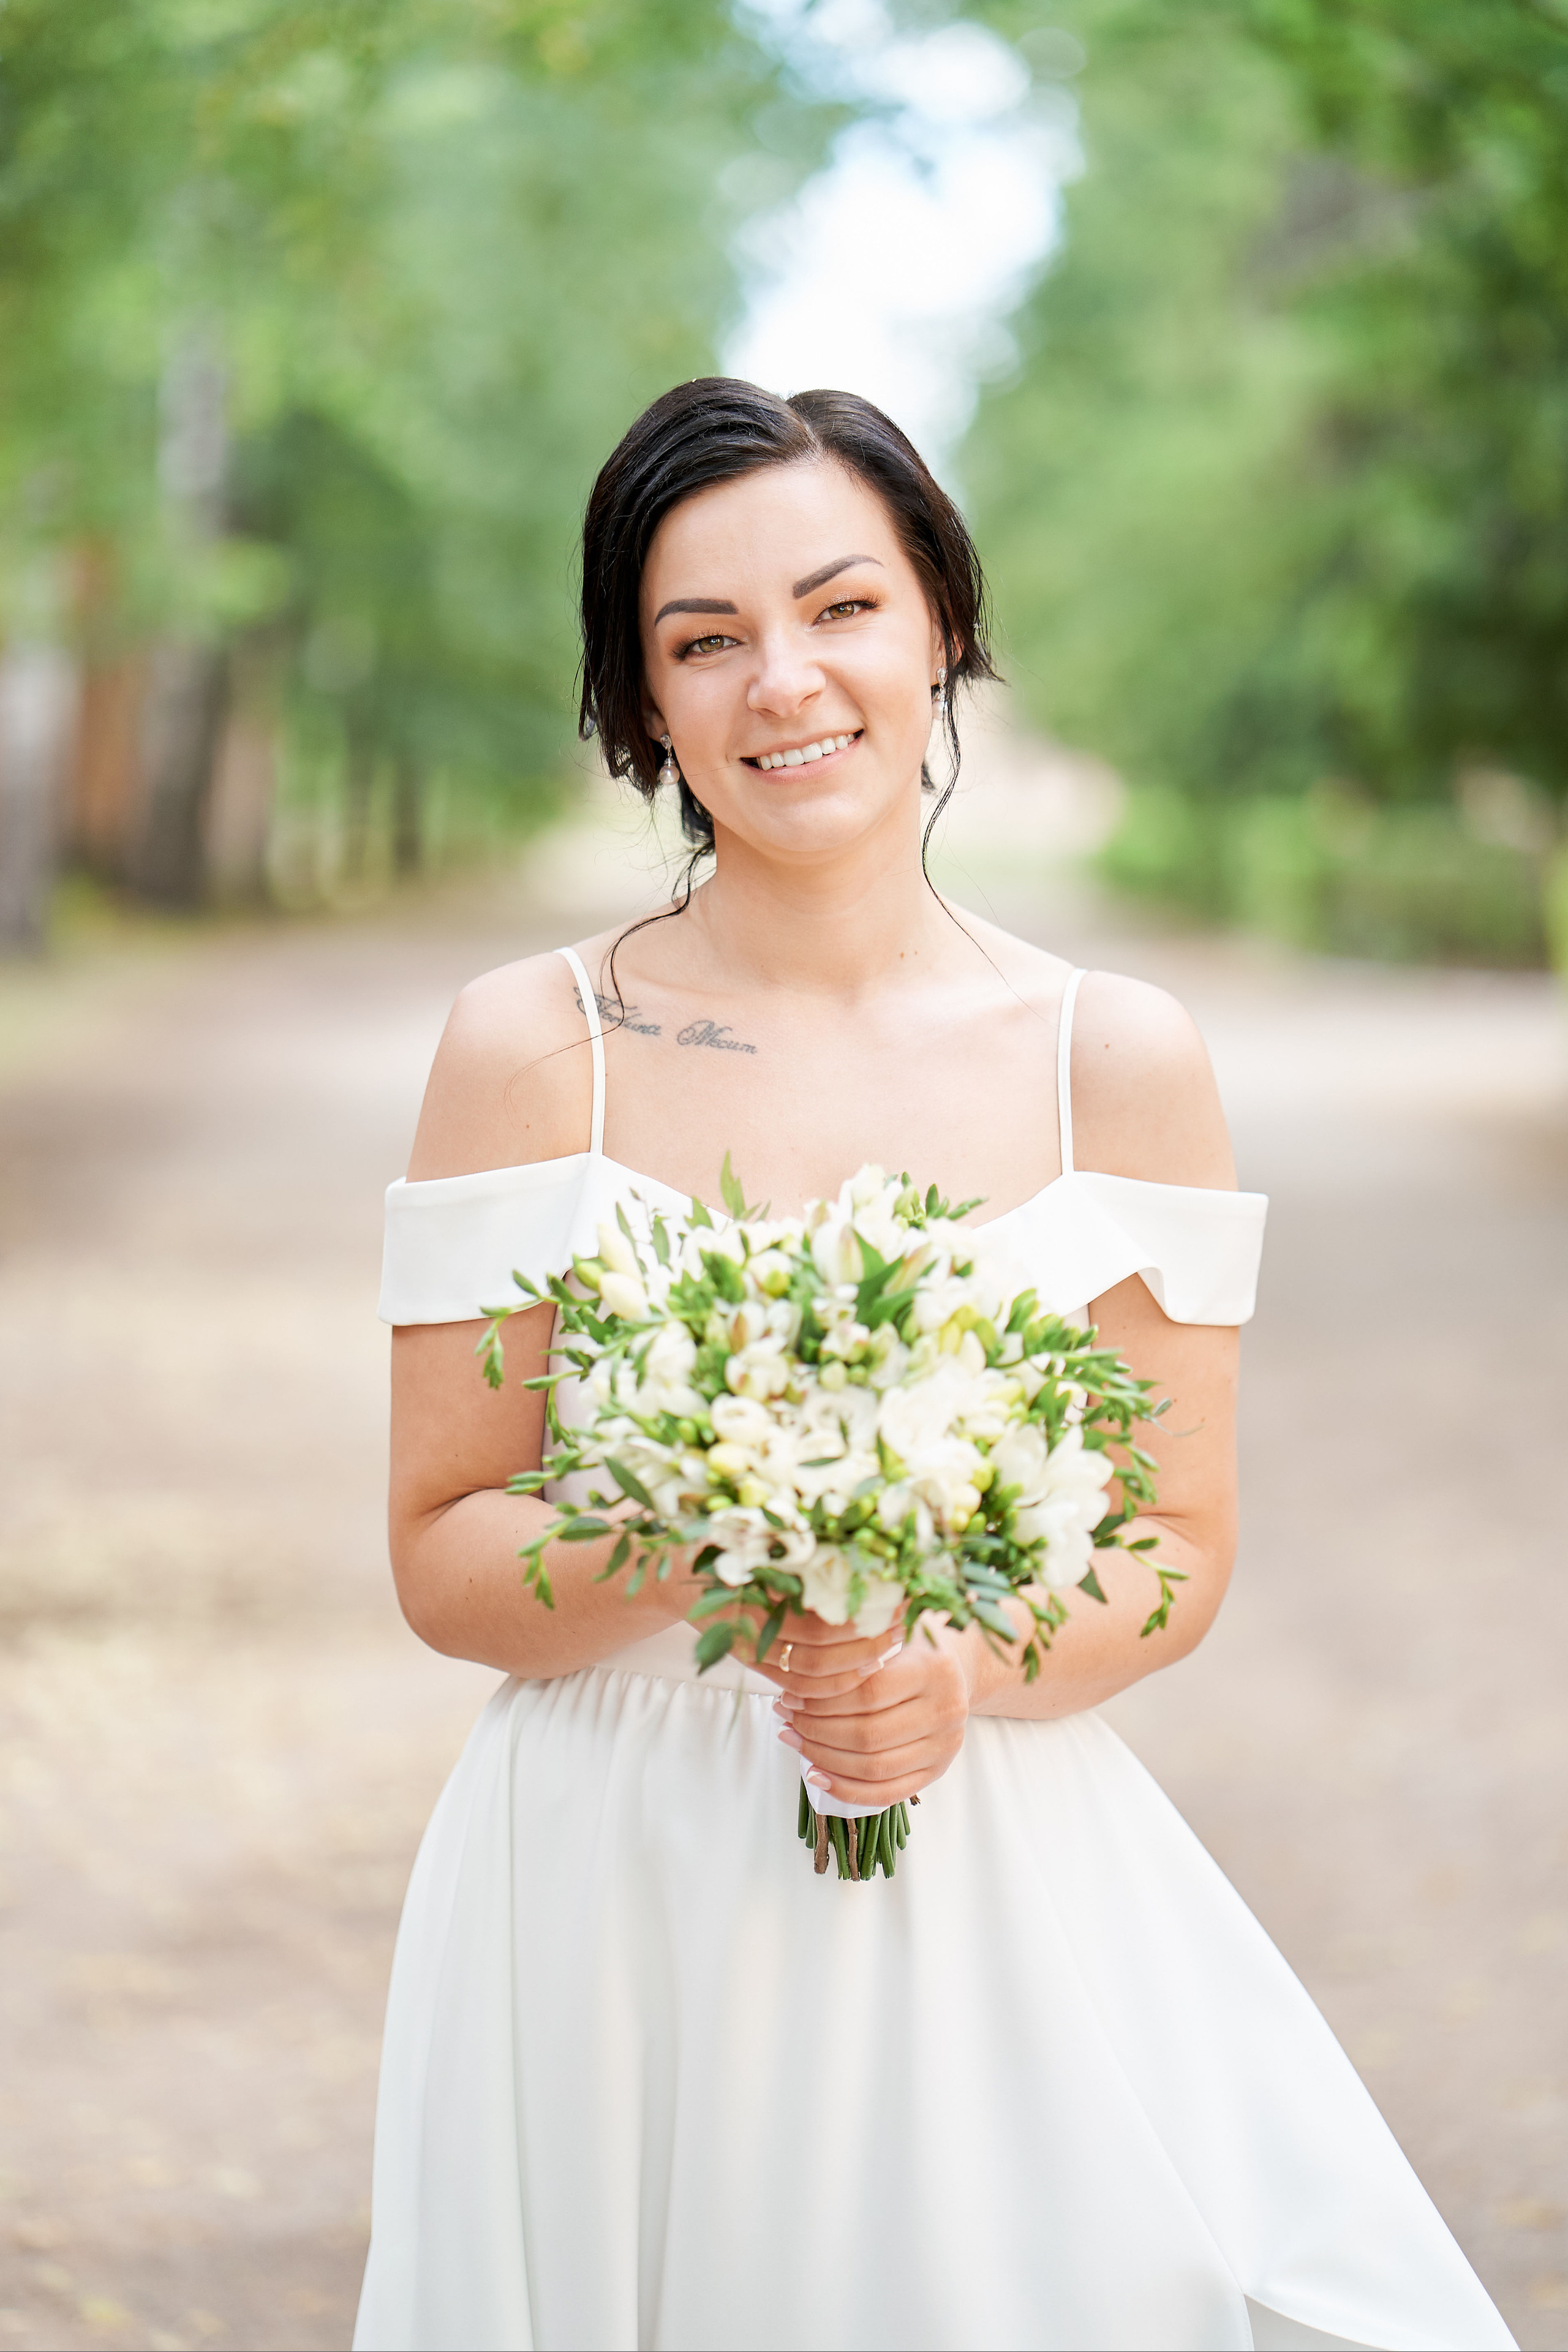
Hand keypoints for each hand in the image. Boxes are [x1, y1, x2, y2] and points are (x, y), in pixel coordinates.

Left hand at [755, 1610, 973, 1807]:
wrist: (957, 1668)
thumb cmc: (913, 1643)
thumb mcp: (894, 1624)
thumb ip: (859, 1638)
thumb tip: (803, 1658)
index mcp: (934, 1669)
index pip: (868, 1694)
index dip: (822, 1699)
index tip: (791, 1695)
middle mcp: (945, 1711)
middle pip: (867, 1734)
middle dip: (816, 1730)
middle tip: (785, 1717)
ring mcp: (944, 1746)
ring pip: (873, 1767)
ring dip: (823, 1758)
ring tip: (793, 1739)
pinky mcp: (937, 1771)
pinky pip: (886, 1793)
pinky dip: (846, 1790)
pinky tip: (815, 1773)